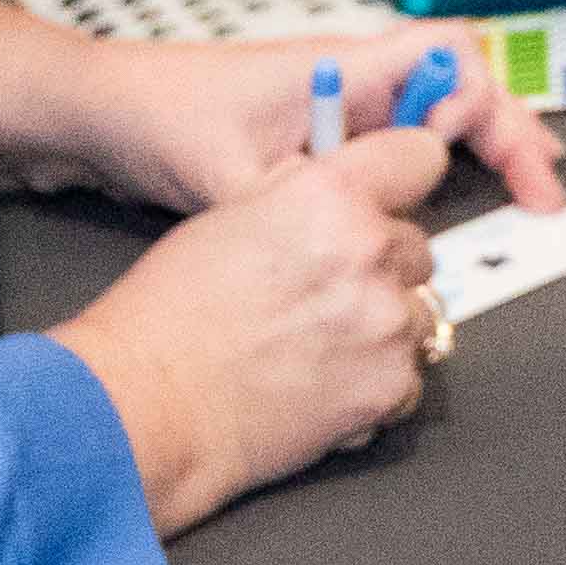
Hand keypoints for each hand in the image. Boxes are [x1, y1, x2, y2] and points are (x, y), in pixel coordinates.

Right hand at [51, 127, 461, 533]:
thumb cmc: (165, 317)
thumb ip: (300, 195)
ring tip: (317, 347)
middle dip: (381, 267)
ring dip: (382, 327)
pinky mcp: (390, 386)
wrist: (145, 408)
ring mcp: (387, 322)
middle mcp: (370, 250)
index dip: (405, 178)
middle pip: (417, 246)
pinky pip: (409, 377)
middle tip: (323, 295)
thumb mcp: (229, 216)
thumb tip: (337, 188)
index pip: (419, 157)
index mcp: (329, 195)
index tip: (394, 197)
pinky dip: (376, 384)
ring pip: (417, 314)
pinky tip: (322, 386)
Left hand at [63, 33, 565, 220]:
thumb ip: (313, 202)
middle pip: (461, 84)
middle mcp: (352, 76)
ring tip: (529, 188)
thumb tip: (379, 230)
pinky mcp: (321, 128)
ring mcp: (339, 100)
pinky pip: (403, 132)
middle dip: (512, 132)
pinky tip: (453, 193)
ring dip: (485, 141)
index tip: (501, 167)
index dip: (488, 110)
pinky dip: (442, 157)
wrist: (102, 111)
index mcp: (343, 70)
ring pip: (438, 106)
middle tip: (548, 191)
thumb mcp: (238, 179)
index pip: (451, 60)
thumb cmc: (162, 125)